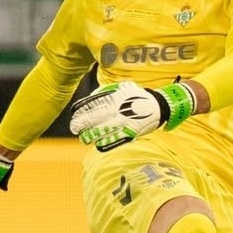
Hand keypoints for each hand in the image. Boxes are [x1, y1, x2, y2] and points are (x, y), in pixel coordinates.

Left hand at [70, 80, 195, 151]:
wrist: (159, 106)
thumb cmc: (137, 96)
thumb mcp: (122, 88)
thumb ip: (105, 92)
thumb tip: (90, 98)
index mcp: (115, 99)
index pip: (93, 106)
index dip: (81, 112)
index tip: (74, 116)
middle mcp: (118, 111)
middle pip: (94, 120)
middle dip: (82, 125)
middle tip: (74, 128)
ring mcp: (124, 123)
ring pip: (102, 132)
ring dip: (91, 136)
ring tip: (84, 138)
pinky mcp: (130, 134)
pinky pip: (115, 140)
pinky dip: (105, 143)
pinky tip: (97, 144)